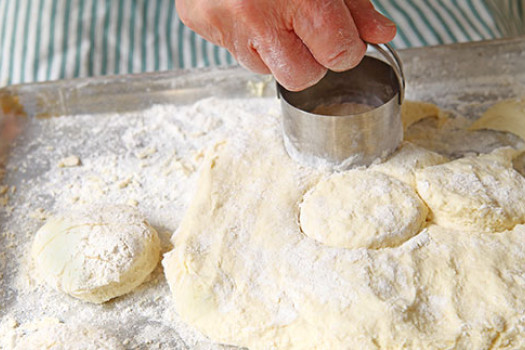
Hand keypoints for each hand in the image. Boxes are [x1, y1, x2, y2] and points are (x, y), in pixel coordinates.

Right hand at [177, 0, 395, 90]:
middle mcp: (255, 15)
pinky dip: (251, 40)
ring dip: (279, 52)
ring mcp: (224, 24)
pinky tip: (251, 13)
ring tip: (275, 15)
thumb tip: (379, 34)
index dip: (346, 49)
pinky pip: (236, 53)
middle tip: (310, 33)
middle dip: (312, 62)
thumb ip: (355, 4)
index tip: (344, 40)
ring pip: (266, 70)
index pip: (338, 54)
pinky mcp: (199, 23)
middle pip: (300, 77)